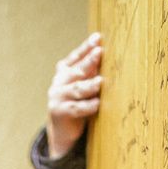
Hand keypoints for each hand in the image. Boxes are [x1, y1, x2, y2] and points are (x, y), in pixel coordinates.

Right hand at [46, 33, 103, 158]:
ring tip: (100, 81)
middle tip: (99, 52)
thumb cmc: (78, 104)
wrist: (62, 131)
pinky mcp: (59, 112)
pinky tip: (98, 103)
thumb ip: (91, 73)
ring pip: (77, 89)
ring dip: (90, 85)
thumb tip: (109, 58)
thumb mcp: (83, 85)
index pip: (76, 57)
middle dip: (89, 61)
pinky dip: (88, 106)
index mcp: (65, 71)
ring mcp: (58, 96)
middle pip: (77, 70)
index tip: (97, 37)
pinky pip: (76, 108)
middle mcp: (59, 81)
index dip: (86, 47)